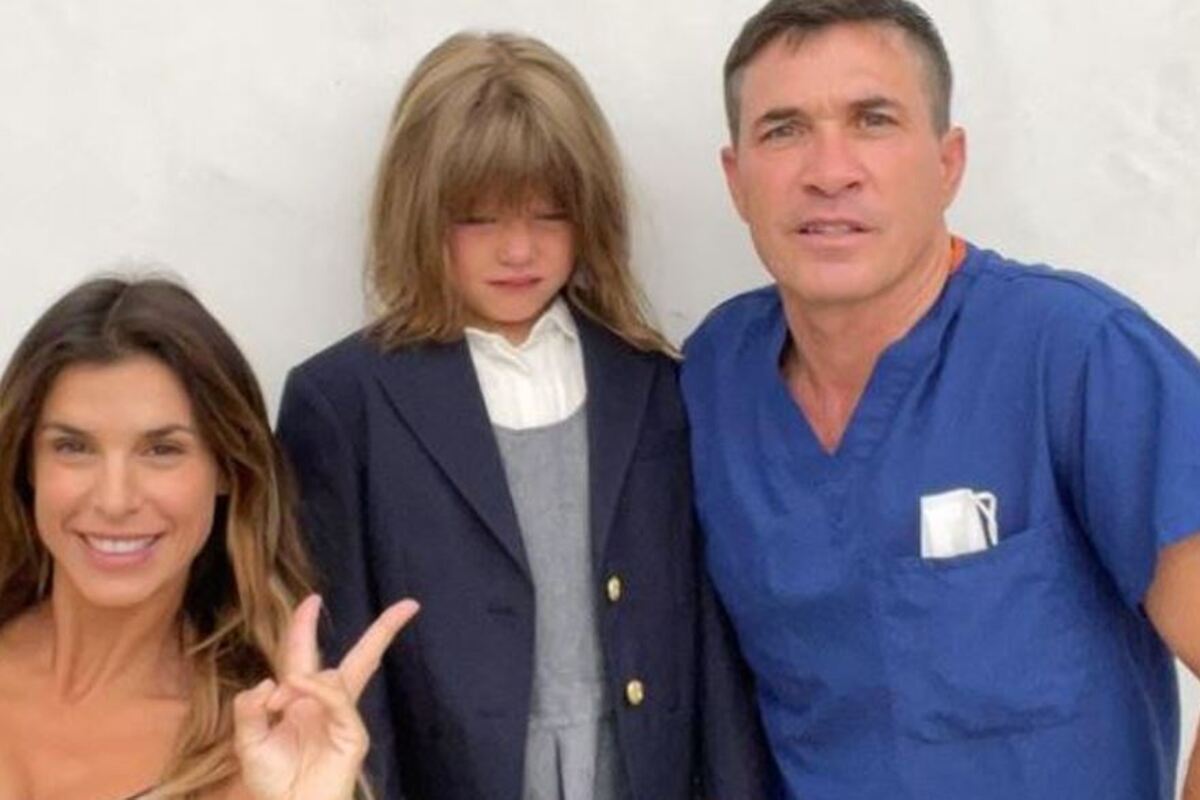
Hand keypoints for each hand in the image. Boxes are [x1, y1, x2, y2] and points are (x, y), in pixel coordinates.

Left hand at [232, 594, 418, 799]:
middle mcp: (327, 702)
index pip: (305, 654)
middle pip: (362, 658)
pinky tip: (298, 688)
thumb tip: (271, 681)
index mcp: (301, 699)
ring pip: (339, 679)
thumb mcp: (248, 741)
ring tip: (282, 697)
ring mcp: (344, 717)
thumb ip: (251, 708)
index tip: (313, 600)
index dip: (306, 627)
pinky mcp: (353, 734)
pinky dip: (318, 690)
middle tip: (408, 605)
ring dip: (306, 678)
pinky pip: (338, 702)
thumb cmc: (272, 780)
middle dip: (383, 631)